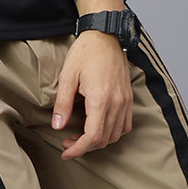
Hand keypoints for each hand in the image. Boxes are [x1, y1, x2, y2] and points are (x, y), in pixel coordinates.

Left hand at [51, 32, 132, 159]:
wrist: (105, 36)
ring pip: (115, 135)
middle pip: (104, 139)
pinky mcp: (129, 98)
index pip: (93, 136)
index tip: (66, 152)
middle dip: (85, 147)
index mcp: (100, 99)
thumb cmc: (86, 52)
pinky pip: (125, 125)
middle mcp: (117, 103)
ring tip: (80, 137)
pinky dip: (113, 132)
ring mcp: (126, 101)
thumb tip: (58, 126)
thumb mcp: (67, 76)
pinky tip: (99, 128)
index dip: (79, 149)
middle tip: (68, 143)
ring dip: (98, 141)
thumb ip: (63, 104)